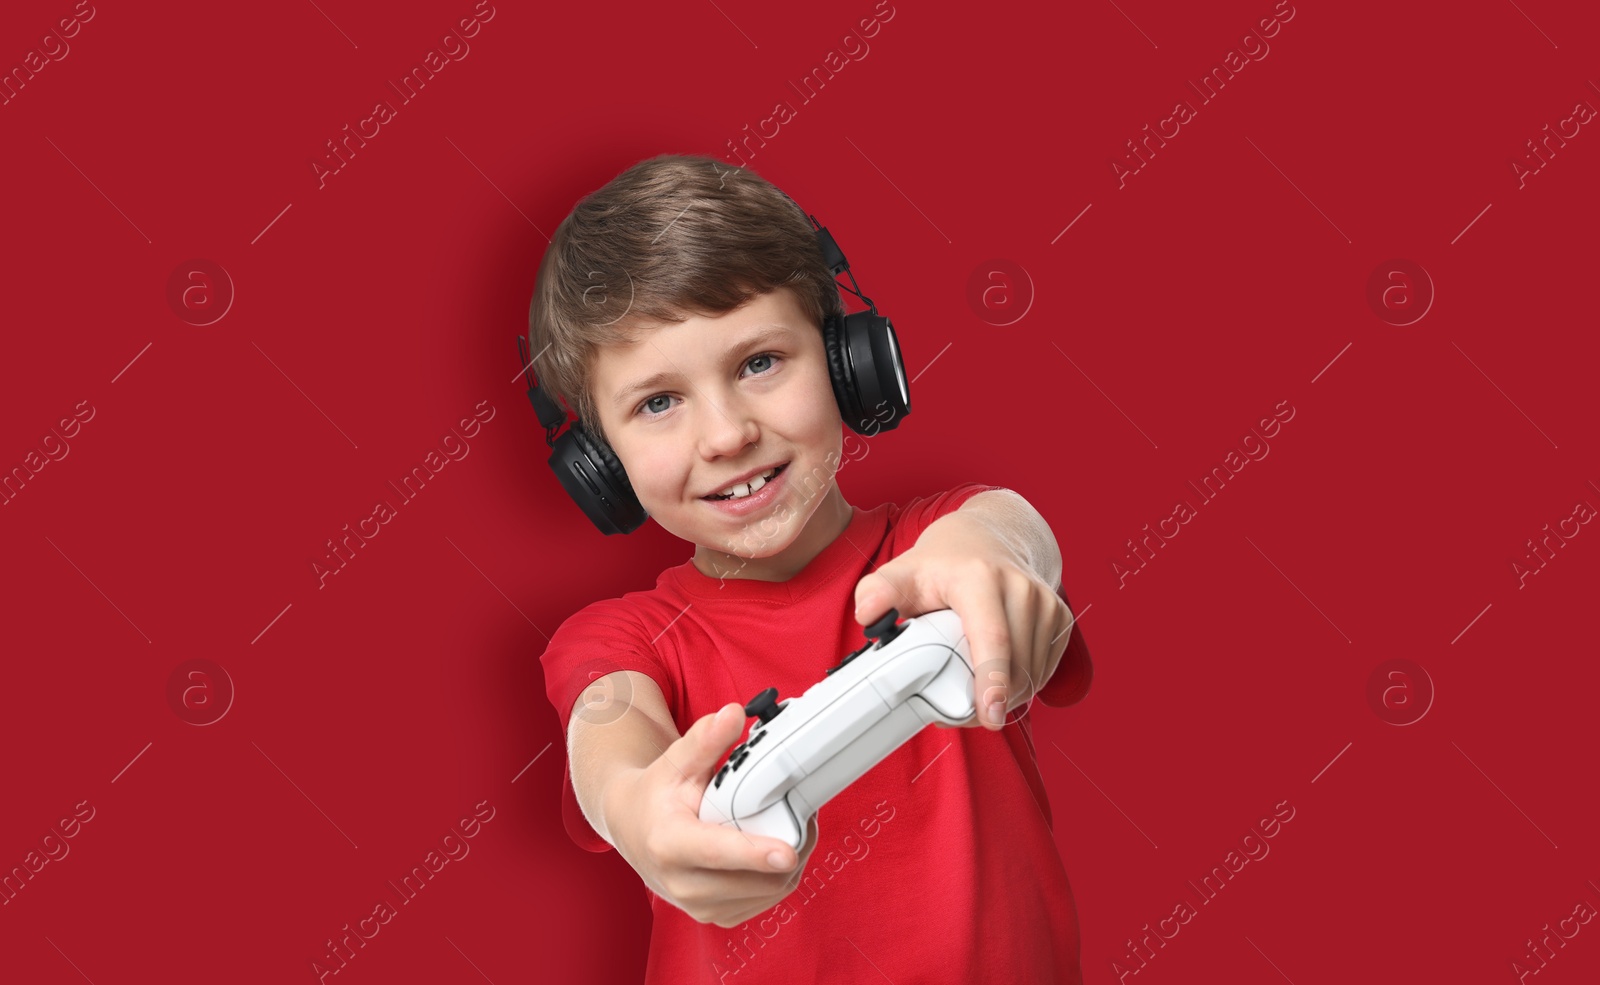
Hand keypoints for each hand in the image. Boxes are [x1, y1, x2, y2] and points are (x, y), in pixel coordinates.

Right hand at [602, 703, 820, 927]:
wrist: (632, 827)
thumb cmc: (657, 793)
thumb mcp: (676, 762)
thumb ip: (706, 740)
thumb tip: (732, 715)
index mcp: (669, 843)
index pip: (717, 853)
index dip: (754, 853)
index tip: (787, 853)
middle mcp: (681, 883)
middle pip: (754, 879)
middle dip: (789, 848)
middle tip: (805, 817)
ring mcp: (698, 905)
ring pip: (766, 894)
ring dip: (790, 866)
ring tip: (793, 830)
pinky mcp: (713, 916)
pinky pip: (762, 903)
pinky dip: (778, 880)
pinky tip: (777, 852)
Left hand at [854, 512, 1073, 730]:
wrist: (989, 537)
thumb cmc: (943, 563)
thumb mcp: (903, 570)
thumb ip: (878, 591)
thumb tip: (867, 613)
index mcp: (980, 579)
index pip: (992, 638)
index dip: (991, 680)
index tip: (988, 716)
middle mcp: (1020, 588)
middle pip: (1014, 667)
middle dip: (988, 703)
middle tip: (957, 715)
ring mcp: (1046, 602)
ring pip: (1032, 675)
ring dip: (1006, 698)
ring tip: (973, 693)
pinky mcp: (1060, 617)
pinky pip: (1044, 670)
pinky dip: (1022, 685)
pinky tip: (998, 677)